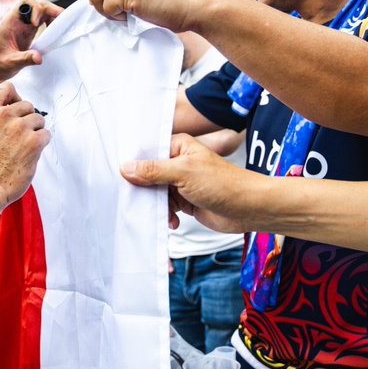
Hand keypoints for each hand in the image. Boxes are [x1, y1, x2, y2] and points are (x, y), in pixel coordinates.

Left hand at [0, 0, 62, 84]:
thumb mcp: (9, 63)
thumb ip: (24, 59)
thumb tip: (39, 58)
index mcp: (10, 21)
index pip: (25, 1)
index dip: (35, 8)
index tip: (36, 24)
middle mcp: (18, 19)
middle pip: (37, 3)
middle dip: (50, 9)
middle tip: (60, 23)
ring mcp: (24, 24)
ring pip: (42, 10)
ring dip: (52, 15)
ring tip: (60, 27)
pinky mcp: (28, 31)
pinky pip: (42, 20)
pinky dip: (51, 22)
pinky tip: (54, 32)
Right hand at [0, 83, 49, 207]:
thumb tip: (15, 107)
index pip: (8, 87)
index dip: (15, 97)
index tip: (15, 111)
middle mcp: (3, 114)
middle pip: (28, 105)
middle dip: (27, 119)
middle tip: (19, 138)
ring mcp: (19, 127)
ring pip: (39, 119)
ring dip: (35, 132)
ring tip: (23, 148)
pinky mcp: (34, 141)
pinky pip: (46, 134)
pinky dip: (41, 144)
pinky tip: (29, 154)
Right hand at [120, 134, 257, 233]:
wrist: (249, 209)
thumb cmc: (224, 184)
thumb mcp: (184, 173)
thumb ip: (154, 171)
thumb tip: (126, 167)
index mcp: (178, 147)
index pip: (147, 152)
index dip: (133, 164)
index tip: (118, 176)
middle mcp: (177, 163)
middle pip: (147, 175)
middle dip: (143, 189)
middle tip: (137, 200)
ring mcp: (180, 183)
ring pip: (155, 193)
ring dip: (157, 206)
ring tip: (165, 213)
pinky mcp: (185, 201)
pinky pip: (165, 207)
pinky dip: (166, 215)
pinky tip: (173, 221)